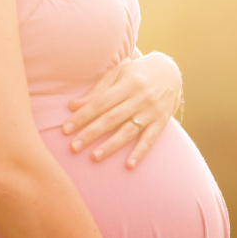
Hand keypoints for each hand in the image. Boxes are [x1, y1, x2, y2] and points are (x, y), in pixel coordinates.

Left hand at [61, 52, 181, 168]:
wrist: (171, 72)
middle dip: (91, 133)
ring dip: (111, 146)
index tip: (66, 129)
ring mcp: (151, 111)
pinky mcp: (161, 122)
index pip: (100, 103)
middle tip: (73, 147)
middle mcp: (140, 97)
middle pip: (111, 118)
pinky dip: (140, 153)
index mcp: (127, 83)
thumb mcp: (117, 74)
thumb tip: (72, 106)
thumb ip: (96, 91)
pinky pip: (149, 140)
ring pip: (128, 131)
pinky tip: (129, 165)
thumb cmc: (137, 73)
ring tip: (94, 157)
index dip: (82, 116)